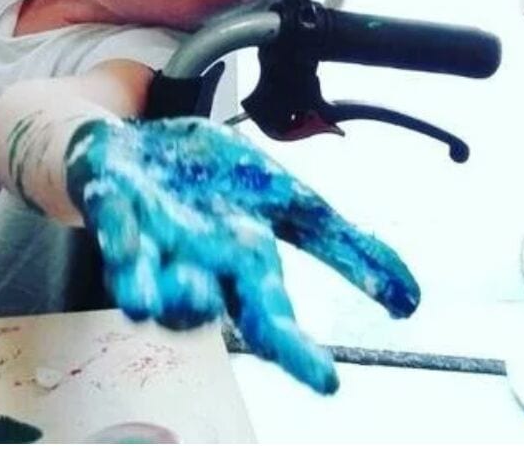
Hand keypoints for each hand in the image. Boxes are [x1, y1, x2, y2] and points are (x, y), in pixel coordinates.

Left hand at [65, 117, 419, 393]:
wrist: (144, 141)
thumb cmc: (213, 181)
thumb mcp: (290, 203)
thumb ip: (344, 247)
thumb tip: (411, 301)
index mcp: (240, 260)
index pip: (270, 313)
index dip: (294, 348)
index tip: (327, 382)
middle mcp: (191, 259)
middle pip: (202, 304)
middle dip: (221, 323)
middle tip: (247, 336)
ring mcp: (146, 232)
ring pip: (145, 275)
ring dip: (152, 290)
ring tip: (162, 301)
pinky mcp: (111, 199)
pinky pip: (111, 221)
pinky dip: (119, 231)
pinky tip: (127, 238)